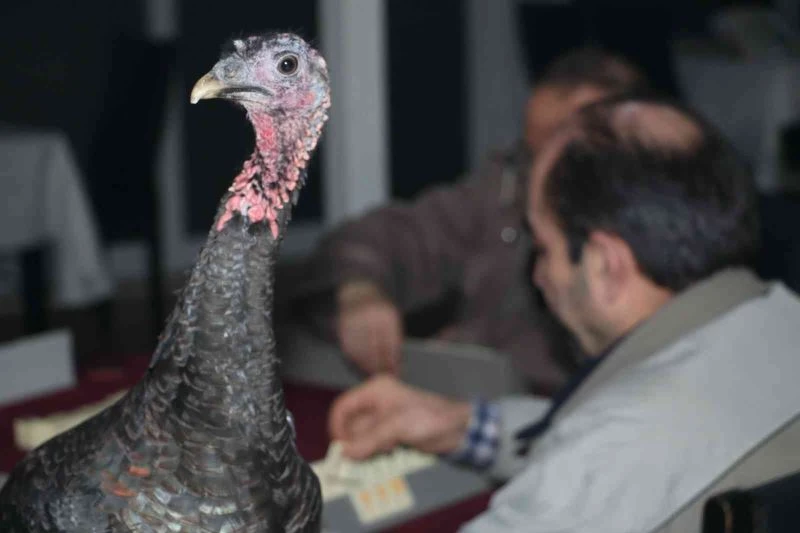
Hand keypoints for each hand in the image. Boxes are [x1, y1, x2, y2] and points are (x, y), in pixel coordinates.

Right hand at [328, 375, 471, 459]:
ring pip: (361, 438)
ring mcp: (382, 418)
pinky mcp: (390, 432)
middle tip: (377, 448)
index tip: (342, 449)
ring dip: (370, 448)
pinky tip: (394, 450)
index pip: (342, 408)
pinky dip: (378, 451)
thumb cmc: (429, 420)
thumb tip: (345, 453)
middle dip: (359, 441)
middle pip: (351, 426)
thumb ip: (370, 439)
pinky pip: (373, 444)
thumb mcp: (397, 427)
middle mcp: (375, 402)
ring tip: (390, 448)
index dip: (338, 428)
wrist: (459, 429)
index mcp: (374, 391)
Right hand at [336, 281, 402, 374]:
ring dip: (366, 367)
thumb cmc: (379, 309)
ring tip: (370, 377)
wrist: (358, 290)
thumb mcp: (392, 318)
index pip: (391, 345)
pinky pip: (348, 348)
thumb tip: (396, 367)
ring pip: (361, 351)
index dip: (392, 362)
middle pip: (376, 349)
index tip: (394, 375)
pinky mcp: (343, 325)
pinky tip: (358, 368)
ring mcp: (355, 321)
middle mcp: (371, 317)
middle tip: (382, 379)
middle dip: (379, 367)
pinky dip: (353, 361)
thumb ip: (394, 339)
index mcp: (388, 316)